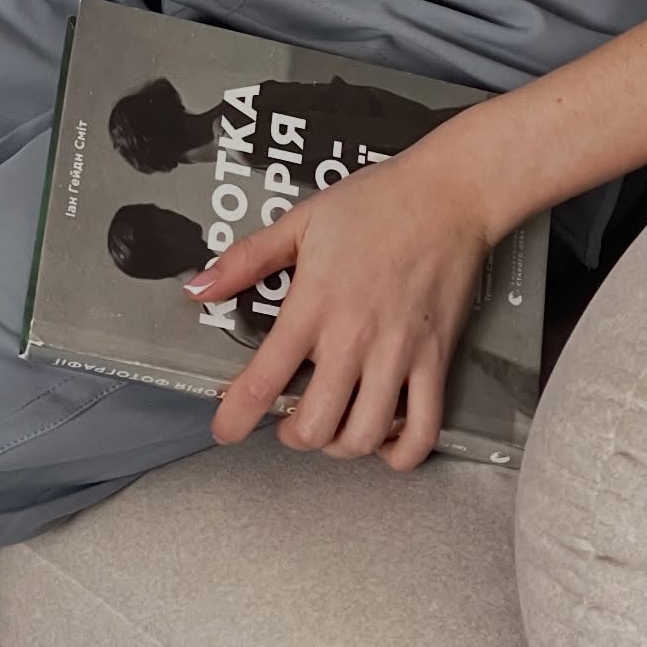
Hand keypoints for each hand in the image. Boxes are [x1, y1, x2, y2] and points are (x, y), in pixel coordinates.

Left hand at [182, 120, 491, 470]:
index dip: (236, 417)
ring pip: (363, 437)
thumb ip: (247, 258)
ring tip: (332, 427)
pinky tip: (384, 436)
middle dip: (291, 435)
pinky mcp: (436, 359)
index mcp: (314, 305)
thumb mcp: (301, 220)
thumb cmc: (376, 202)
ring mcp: (398, 353)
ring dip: (339, 446)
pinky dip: (401, 451)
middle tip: (287, 420)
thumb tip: (198, 287)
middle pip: (315, 426)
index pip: (264, 380)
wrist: (448, 194)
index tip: (226, 429)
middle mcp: (354, 338)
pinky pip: (423, 429)